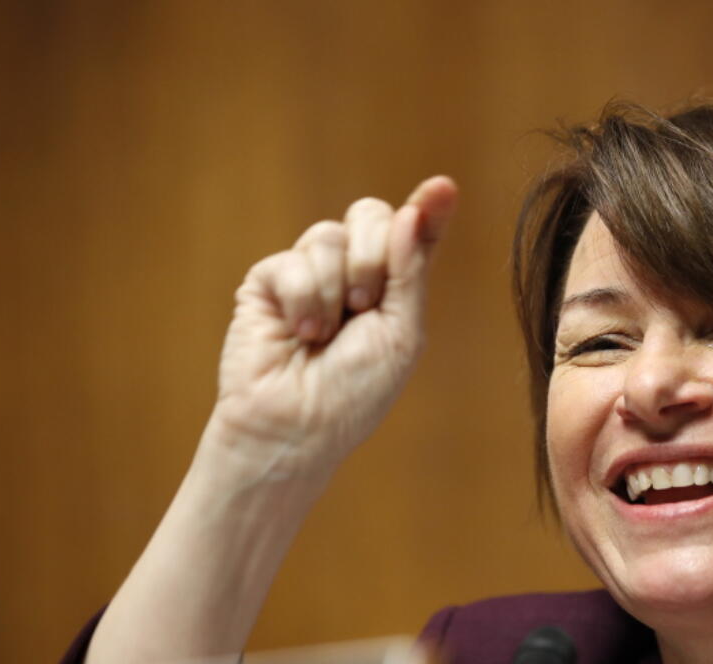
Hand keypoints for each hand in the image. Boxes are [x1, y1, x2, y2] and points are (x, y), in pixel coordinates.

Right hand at [209, 176, 458, 475]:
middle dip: (373, 255)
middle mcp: (355, 272)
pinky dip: (303, 300)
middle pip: (371, 214)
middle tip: (364, 304)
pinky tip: (298, 334)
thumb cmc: (355, 393)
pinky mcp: (269, 281)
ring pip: (329, 234)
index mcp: (394, 287)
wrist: (297, 426)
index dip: (428, 208)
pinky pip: (292, 260)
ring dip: (335, 288)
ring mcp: (311, 273)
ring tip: (324, 335)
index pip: (413, 233)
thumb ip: (409, 272)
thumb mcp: (401, 334)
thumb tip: (411, 210)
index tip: (442, 187)